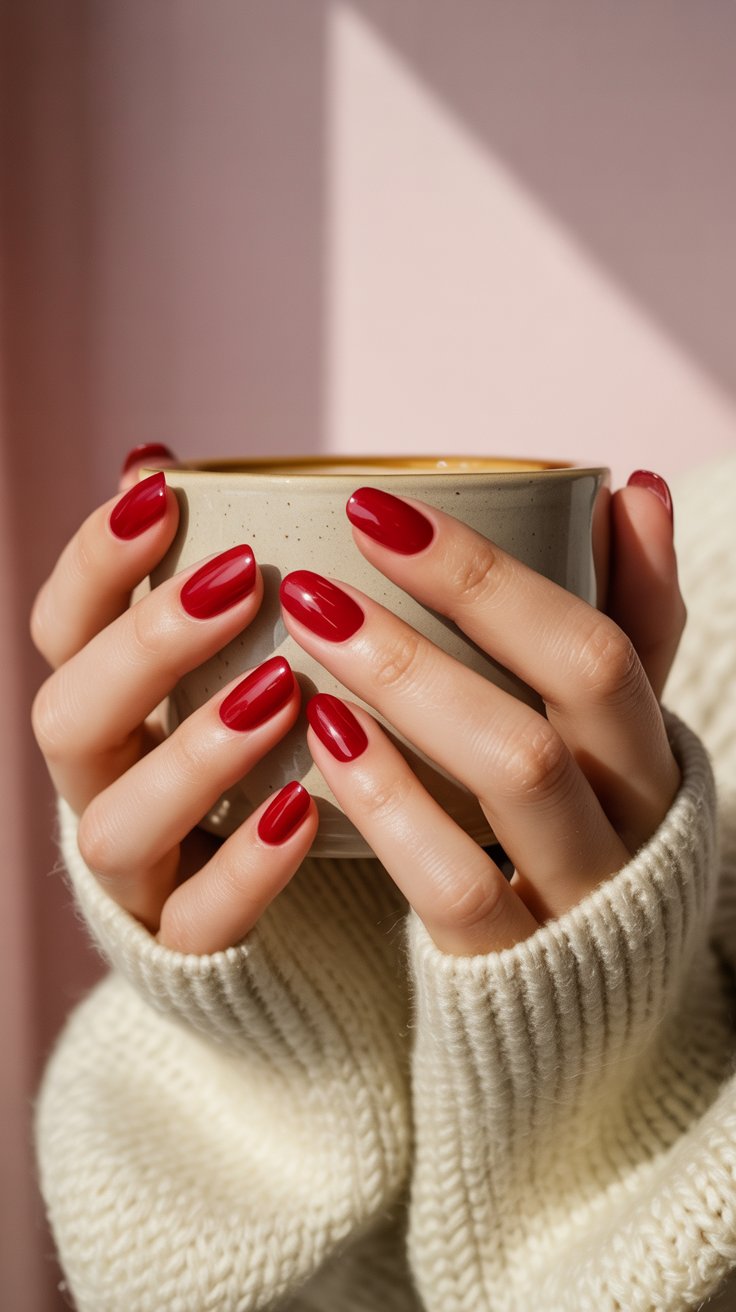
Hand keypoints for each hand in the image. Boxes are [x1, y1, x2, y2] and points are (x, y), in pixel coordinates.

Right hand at [30, 450, 317, 952]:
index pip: (63, 626)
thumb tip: (157, 456)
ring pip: (115, 825)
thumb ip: (205, 577)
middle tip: (238, 584)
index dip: (94, 561)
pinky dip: (247, 866)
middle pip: (69, 716)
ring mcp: (140, 873)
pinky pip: (200, 919)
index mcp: (109, 707)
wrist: (294, 913)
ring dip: (193, 754)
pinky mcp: (190, 946)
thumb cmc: (266, 754)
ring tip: (281, 694)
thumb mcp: (233, 658)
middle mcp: (104, 785)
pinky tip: (307, 810)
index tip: (164, 495)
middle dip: (144, 645)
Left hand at [280, 476, 684, 955]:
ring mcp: (583, 895)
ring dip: (412, 682)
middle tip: (337, 550)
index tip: (379, 508)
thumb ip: (627, 624)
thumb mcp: (608, 747)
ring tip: (311, 625)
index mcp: (652, 753)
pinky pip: (459, 882)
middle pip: (576, 680)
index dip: (499, 568)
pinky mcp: (512, 969)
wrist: (578, 1022)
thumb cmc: (575, 845)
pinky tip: (324, 740)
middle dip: (460, 598)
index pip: (604, 632)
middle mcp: (635, 815)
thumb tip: (633, 487)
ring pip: (519, 768)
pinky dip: (390, 804)